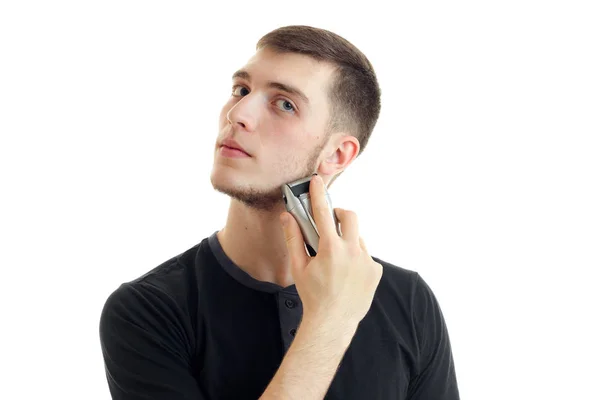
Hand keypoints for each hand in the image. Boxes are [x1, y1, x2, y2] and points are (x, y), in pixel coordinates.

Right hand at [279, 174, 382, 328]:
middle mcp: (352, 251)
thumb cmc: (313, 296)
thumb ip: (294, 239)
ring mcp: (366, 261)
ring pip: (358, 238)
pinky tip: (347, 273)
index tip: (317, 181)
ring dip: (347, 240)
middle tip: (331, 222)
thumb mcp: (299, 267)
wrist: (333, 322)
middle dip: (340, 214)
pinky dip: (356, 258)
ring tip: (336, 259)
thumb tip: (287, 218)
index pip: (323, 212)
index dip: (318, 194)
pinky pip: (365, 255)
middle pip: (350, 217)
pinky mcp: (375, 271)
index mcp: (330, 249)